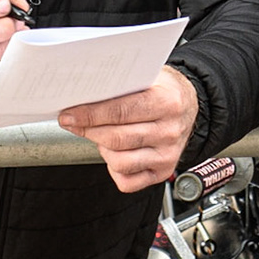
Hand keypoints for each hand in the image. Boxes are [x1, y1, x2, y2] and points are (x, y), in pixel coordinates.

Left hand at [59, 65, 199, 192]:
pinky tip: (115, 153)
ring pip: (120, 162)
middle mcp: (170, 131)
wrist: (189, 105)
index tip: (69, 115)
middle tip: (74, 123)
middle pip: (117, 138)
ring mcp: (167, 154)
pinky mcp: (162, 172)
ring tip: (100, 136)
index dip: (89, 115)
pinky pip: (128, 181)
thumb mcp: (147, 77)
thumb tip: (82, 95)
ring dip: (102, 149)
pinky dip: (114, 169)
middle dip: (88, 131)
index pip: (120, 111)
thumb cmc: (162, 90)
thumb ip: (119, 85)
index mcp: (167, 102)